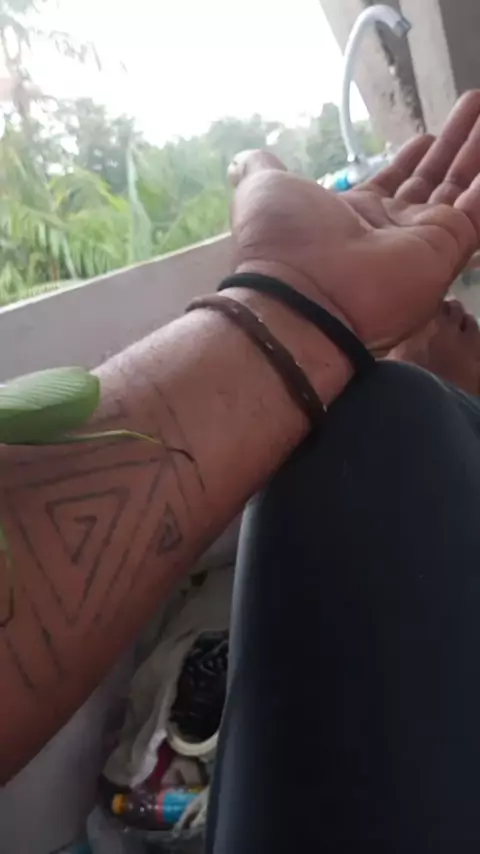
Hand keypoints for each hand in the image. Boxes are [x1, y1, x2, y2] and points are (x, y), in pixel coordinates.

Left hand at [230, 91, 479, 353]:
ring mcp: (422, 241)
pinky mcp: (446, 250)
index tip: (428, 134)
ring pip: (461, 190)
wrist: (301, 295)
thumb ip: (261, 169)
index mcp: (354, 214)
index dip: (411, 157)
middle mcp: (392, 229)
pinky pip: (477, 212)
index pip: (393, 180)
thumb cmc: (282, 241)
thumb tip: (248, 155)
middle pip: (433, 180)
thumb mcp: (261, 191)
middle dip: (455, 146)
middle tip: (475, 110)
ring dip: (476, 154)